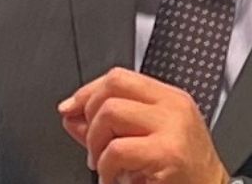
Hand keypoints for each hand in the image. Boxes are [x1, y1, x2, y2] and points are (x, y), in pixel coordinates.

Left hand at [57, 68, 228, 183]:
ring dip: (96, 145)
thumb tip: (70, 115)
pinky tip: (113, 179)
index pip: (118, 77)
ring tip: (104, 166)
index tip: (70, 109)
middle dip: (89, 117)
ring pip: (110, 114)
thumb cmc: (181, 175)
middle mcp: (173, 107)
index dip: (87, 91)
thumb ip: (107, 127)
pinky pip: (117, 150)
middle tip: (92, 147)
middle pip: (111, 89)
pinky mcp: (168, 153)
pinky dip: (106, 169)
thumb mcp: (143, 142)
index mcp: (169, 99)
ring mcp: (172, 127)